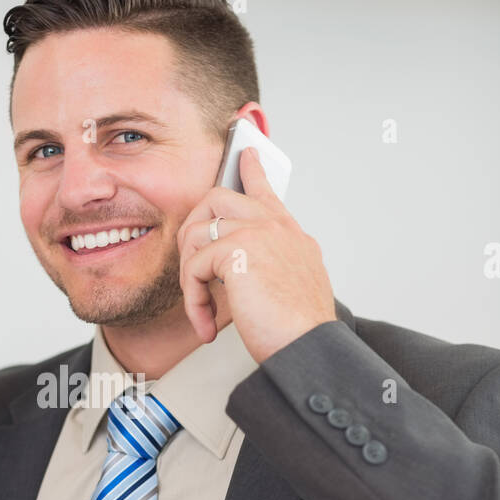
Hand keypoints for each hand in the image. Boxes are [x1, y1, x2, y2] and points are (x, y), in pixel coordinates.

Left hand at [176, 146, 336, 362]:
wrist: (309, 347)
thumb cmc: (299, 330)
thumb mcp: (290, 289)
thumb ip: (270, 267)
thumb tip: (239, 268)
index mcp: (291, 236)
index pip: (267, 192)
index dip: (252, 171)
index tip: (245, 152)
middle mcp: (276, 228)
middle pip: (217, 198)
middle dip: (192, 229)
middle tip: (191, 266)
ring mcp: (259, 233)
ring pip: (197, 232)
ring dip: (190, 275)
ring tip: (201, 307)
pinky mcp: (238, 250)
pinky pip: (193, 267)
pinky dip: (193, 300)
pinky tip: (205, 323)